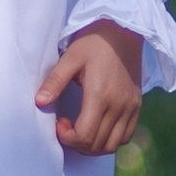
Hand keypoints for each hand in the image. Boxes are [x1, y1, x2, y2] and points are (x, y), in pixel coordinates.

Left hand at [36, 20, 144, 155]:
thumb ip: (55, 81)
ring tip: (81, 129)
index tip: (60, 122)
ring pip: (113, 145)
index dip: (67, 137)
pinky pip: (126, 136)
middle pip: (97, 145)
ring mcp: (130, 107)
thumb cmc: (93, 43)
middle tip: (67, 127)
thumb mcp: (70, 58)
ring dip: (93, 146)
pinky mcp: (137, 106)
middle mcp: (118, 106)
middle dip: (77, 143)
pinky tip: (98, 127)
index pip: (85, 136)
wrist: (123, 30)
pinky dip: (110, 140)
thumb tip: (39, 102)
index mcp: (100, 95)